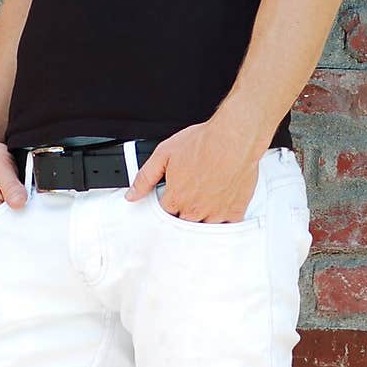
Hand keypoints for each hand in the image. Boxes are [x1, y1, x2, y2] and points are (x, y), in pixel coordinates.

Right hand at [0, 124, 27, 227]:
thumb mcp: (0, 167)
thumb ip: (11, 187)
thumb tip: (20, 203)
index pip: (6, 231)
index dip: (22, 228)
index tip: (36, 223)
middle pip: (6, 230)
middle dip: (22, 224)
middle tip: (35, 214)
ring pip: (5, 224)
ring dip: (18, 217)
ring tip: (27, 207)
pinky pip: (2, 217)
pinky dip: (12, 212)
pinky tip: (19, 204)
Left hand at [124, 120, 259, 223]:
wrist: (233, 138)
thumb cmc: (203, 142)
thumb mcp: (164, 154)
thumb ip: (145, 177)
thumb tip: (131, 194)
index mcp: (176, 198)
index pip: (163, 215)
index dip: (166, 206)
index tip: (171, 198)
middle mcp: (194, 210)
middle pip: (183, 223)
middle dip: (182, 213)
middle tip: (188, 197)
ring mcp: (216, 213)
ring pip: (203, 228)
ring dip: (201, 219)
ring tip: (204, 201)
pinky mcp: (235, 211)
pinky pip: (227, 227)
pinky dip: (223, 221)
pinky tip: (221, 209)